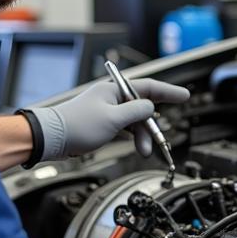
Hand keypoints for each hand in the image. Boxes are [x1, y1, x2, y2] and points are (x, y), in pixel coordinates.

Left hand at [32, 78, 189, 159]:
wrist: (52, 138)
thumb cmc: (77, 125)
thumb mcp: (113, 119)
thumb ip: (136, 112)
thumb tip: (151, 107)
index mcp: (114, 90)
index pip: (149, 87)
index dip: (169, 92)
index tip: (184, 95)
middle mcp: (112, 98)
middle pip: (142, 107)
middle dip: (151, 126)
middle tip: (157, 140)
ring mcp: (107, 110)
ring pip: (134, 121)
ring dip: (141, 136)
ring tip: (143, 150)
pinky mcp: (102, 123)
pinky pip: (125, 128)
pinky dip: (132, 137)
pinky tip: (135, 144)